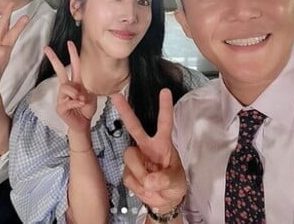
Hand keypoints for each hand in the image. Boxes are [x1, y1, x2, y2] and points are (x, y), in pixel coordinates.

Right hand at [44, 41, 96, 132]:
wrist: (83, 124)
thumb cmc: (85, 109)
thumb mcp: (89, 97)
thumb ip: (82, 92)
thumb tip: (76, 93)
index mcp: (75, 83)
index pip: (74, 66)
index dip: (72, 54)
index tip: (69, 43)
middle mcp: (67, 88)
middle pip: (59, 71)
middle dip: (53, 58)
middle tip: (46, 48)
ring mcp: (61, 97)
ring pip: (66, 87)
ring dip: (76, 94)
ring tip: (82, 101)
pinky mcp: (60, 107)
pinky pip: (68, 100)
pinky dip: (77, 102)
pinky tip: (80, 105)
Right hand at [111, 89, 186, 211]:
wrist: (163, 202)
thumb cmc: (174, 185)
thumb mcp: (177, 182)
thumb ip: (165, 179)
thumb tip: (150, 181)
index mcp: (162, 144)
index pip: (165, 123)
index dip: (164, 108)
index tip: (164, 91)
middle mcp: (147, 147)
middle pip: (134, 126)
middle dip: (125, 111)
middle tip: (116, 96)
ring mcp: (136, 158)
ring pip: (130, 156)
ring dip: (141, 172)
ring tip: (151, 184)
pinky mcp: (127, 171)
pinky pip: (128, 176)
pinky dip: (137, 186)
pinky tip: (144, 188)